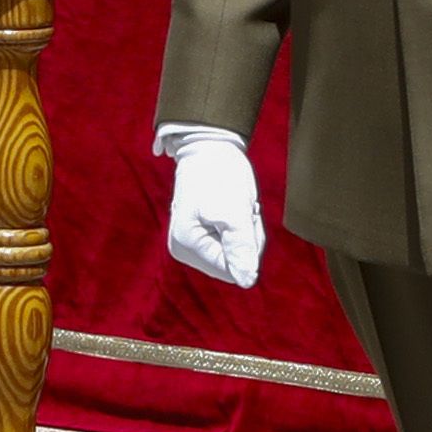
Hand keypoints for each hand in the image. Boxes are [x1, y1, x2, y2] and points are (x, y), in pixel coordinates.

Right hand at [159, 127, 266, 288]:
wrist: (208, 149)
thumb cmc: (219, 175)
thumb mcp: (235, 211)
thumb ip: (241, 247)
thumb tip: (247, 282)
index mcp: (186, 245)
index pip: (231, 269)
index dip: (247, 245)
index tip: (241, 215)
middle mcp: (184, 250)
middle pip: (232, 265)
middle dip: (246, 239)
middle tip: (240, 209)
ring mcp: (190, 245)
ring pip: (234, 256)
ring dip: (244, 232)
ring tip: (236, 207)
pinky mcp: (199, 237)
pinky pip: (230, 245)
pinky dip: (239, 229)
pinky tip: (231, 210)